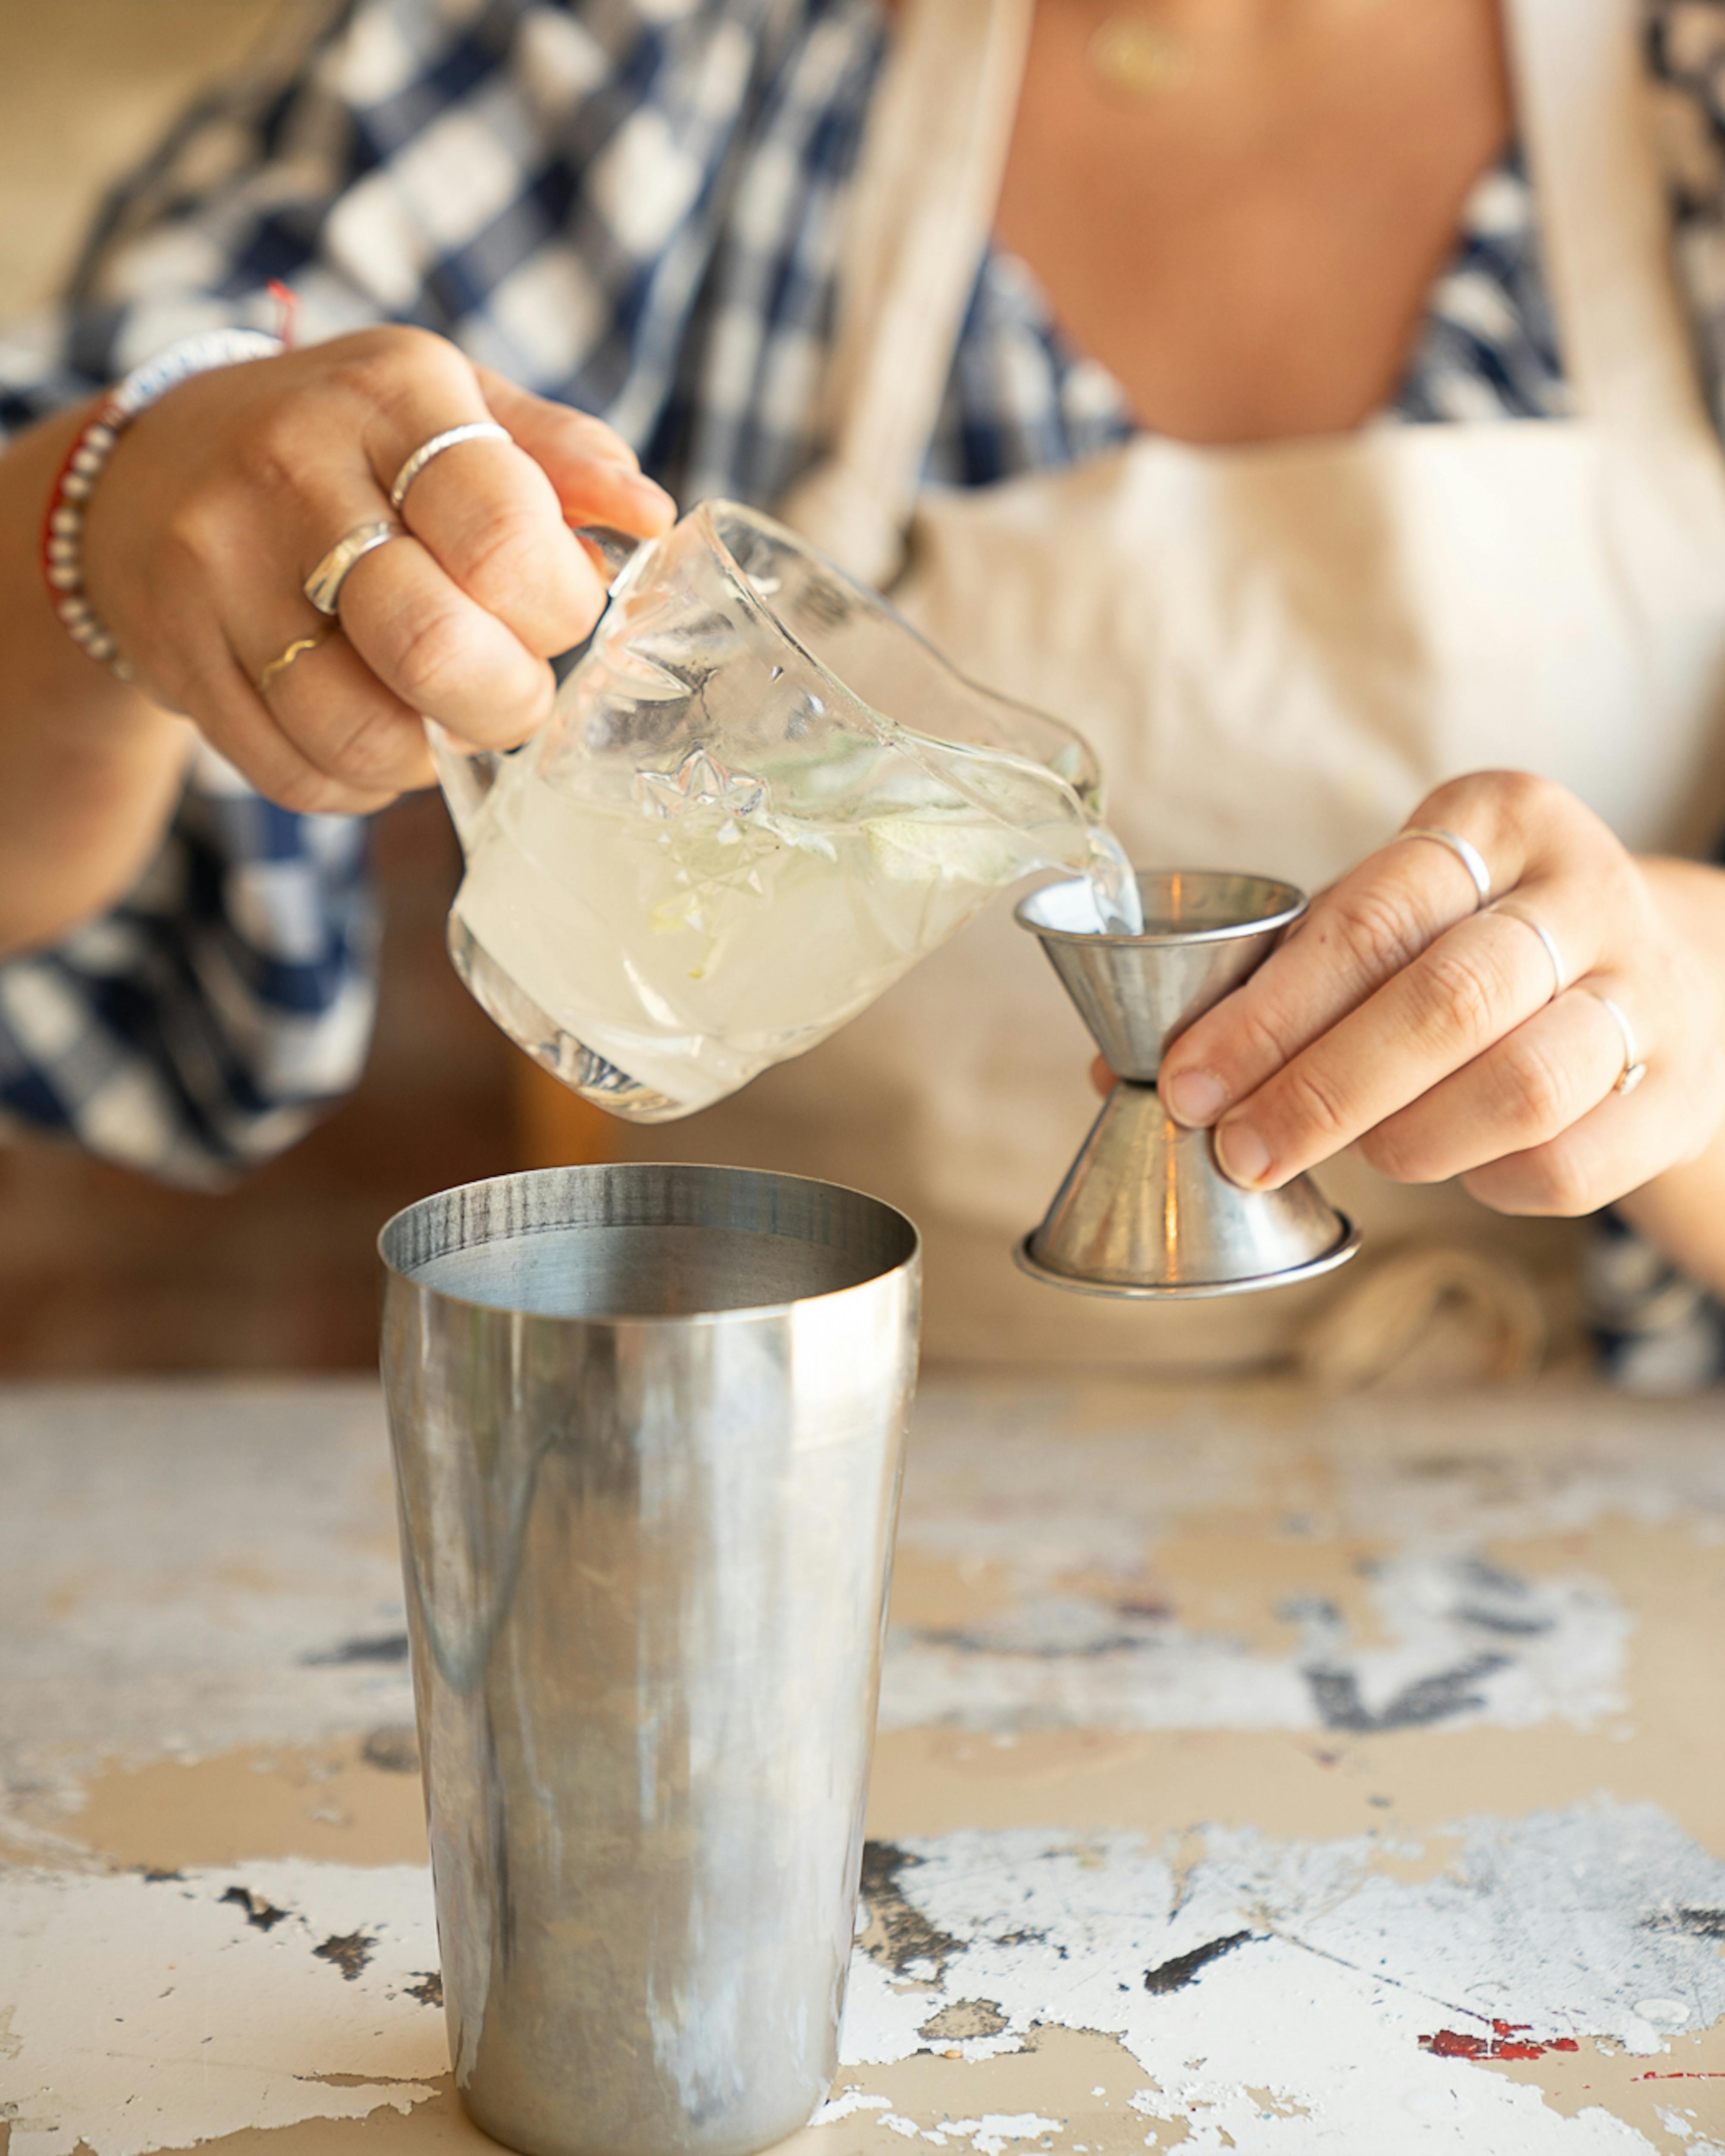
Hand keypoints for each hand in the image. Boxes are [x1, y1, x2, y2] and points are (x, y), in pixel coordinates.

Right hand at [79, 326, 674, 812]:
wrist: (148, 471)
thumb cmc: (345, 447)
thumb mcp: (451, 408)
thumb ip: (561, 455)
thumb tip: (652, 516)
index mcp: (388, 395)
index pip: (503, 536)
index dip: (555, 608)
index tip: (549, 611)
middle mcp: (290, 470)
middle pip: (433, 647)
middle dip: (504, 701)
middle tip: (508, 690)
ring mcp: (218, 567)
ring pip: (362, 731)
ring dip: (428, 753)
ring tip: (434, 712)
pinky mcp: (176, 654)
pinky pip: (298, 773)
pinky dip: (358, 780)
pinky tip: (368, 732)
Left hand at [1149, 773, 1724, 1217]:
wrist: (1662, 975)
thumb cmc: (1475, 946)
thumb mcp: (1389, 920)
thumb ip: (1271, 980)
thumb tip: (1119, 1070)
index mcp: (1497, 820)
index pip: (1366, 922)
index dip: (1266, 1016)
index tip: (1188, 1083)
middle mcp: (1583, 891)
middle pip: (1444, 1003)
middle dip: (1319, 1091)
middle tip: (1239, 1149)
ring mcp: (1647, 991)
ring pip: (1518, 1087)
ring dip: (1405, 1141)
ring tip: (1357, 1155)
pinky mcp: (1681, 1091)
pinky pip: (1567, 1164)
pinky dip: (1487, 1182)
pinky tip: (1453, 1165)